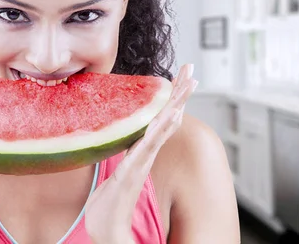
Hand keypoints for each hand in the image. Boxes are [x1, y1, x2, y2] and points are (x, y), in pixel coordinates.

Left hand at [84, 64, 196, 243]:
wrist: (106, 230)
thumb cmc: (109, 204)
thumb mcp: (117, 173)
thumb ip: (125, 158)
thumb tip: (127, 146)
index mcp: (141, 152)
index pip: (160, 119)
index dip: (172, 99)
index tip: (180, 77)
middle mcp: (146, 155)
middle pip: (168, 118)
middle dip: (180, 94)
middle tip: (191, 70)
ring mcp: (141, 162)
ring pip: (162, 128)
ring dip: (175, 105)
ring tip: (187, 85)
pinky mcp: (132, 171)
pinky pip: (148, 146)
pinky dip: (160, 130)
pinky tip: (169, 115)